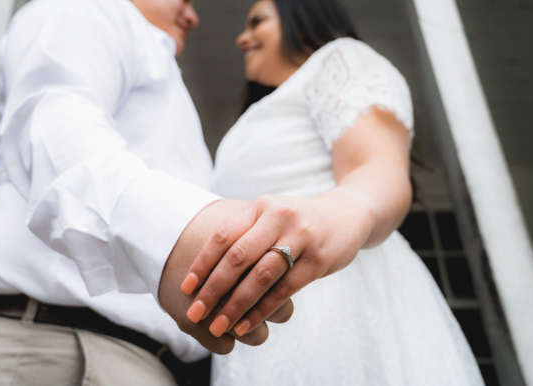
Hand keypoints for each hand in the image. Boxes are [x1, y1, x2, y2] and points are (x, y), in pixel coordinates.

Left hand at [180, 193, 373, 337]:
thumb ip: (242, 234)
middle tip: (195, 312)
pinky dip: (262, 310)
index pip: (223, 235)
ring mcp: (301, 237)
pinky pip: (284, 289)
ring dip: (236, 305)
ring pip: (261, 276)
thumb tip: (203, 271)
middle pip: (238, 257)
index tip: (185, 287)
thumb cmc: (295, 222)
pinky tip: (245, 324)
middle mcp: (278, 217)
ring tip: (218, 326)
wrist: (346, 216)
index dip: (202, 263)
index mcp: (260, 206)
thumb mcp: (268, 216)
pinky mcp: (318, 260)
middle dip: (213, 288)